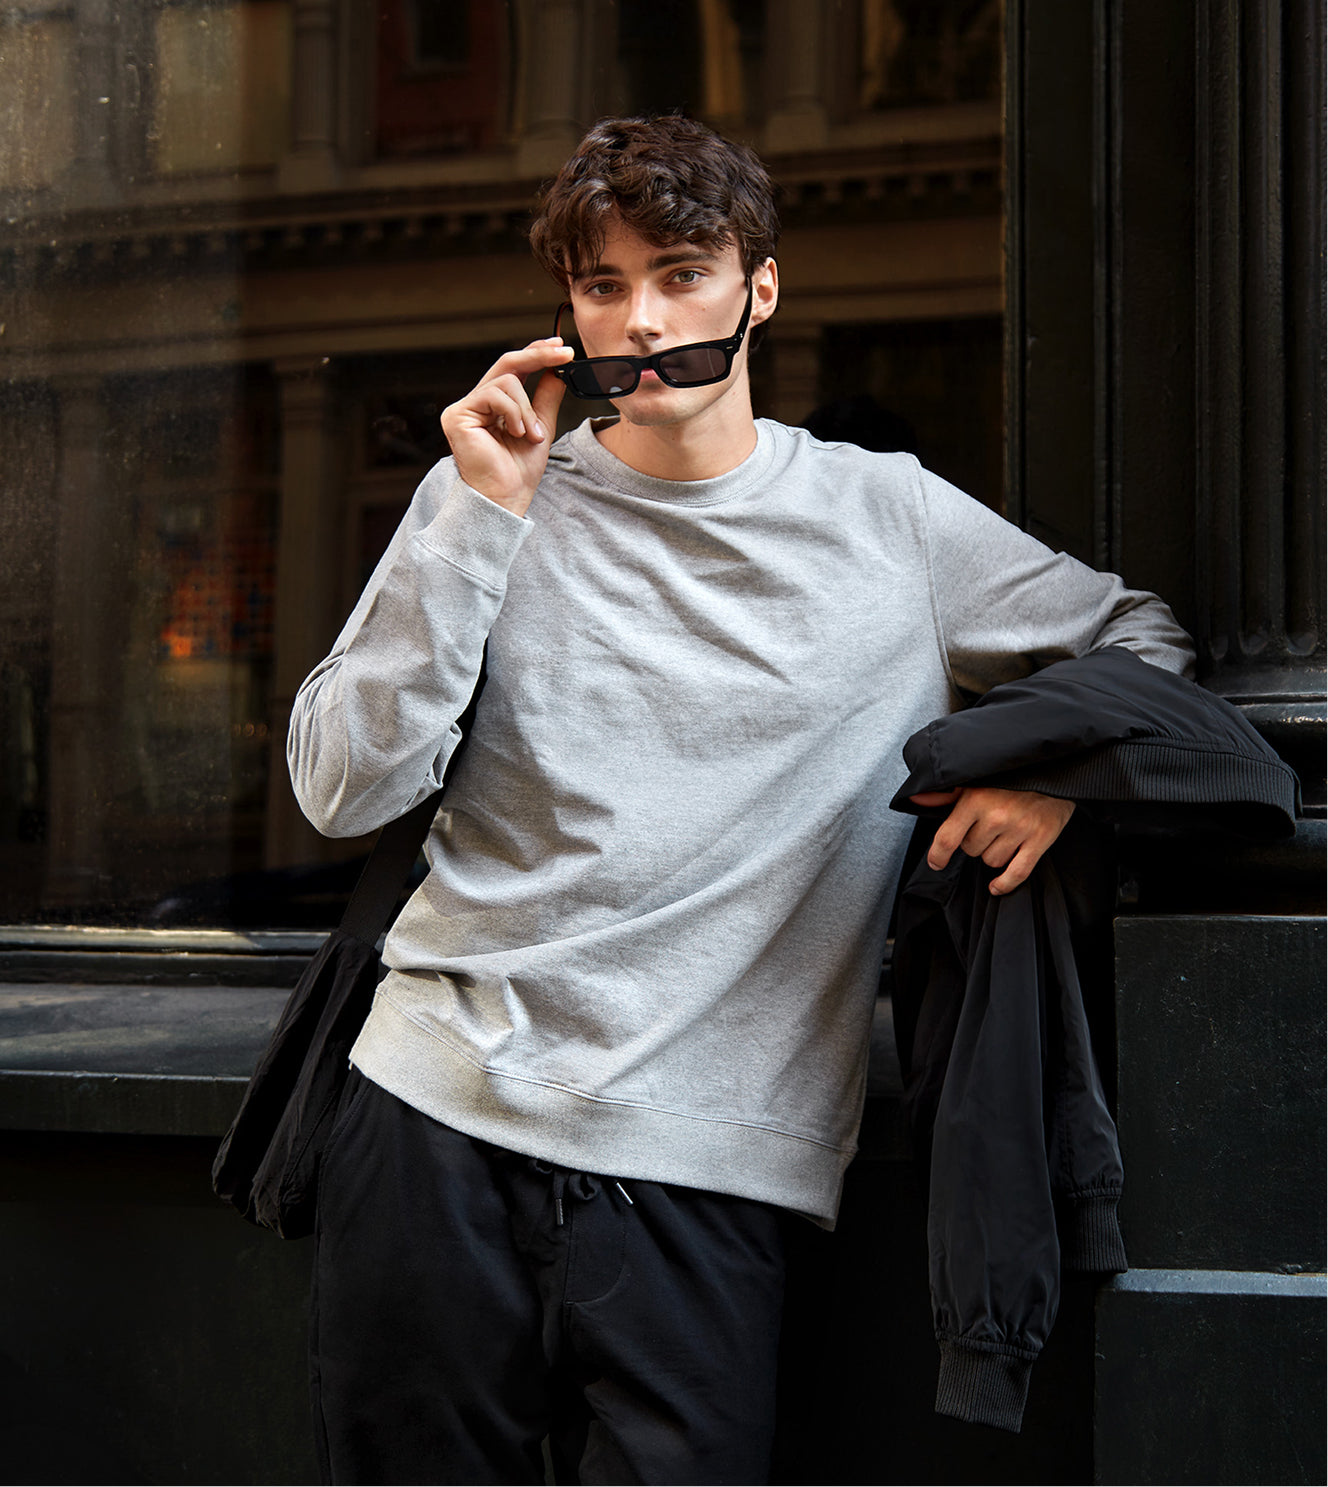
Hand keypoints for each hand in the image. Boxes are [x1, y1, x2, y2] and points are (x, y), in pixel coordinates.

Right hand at [440, 338, 572, 516]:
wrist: (506, 497)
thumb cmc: (519, 471)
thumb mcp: (540, 427)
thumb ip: (546, 398)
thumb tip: (557, 371)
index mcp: (494, 406)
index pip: (513, 370)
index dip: (536, 354)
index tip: (562, 348)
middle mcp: (476, 403)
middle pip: (507, 363)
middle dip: (538, 356)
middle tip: (565, 353)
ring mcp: (464, 408)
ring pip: (506, 380)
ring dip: (527, 407)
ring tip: (532, 434)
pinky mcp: (457, 415)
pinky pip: (494, 394)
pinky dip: (514, 412)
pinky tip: (517, 433)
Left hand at [909, 786, 1075, 895]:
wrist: (1055, 768)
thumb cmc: (1011, 775)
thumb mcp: (974, 779)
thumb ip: (945, 794)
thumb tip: (917, 799)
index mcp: (976, 800)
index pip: (947, 838)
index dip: (937, 855)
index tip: (936, 862)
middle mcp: (997, 816)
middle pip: (971, 850)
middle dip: (974, 842)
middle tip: (986, 825)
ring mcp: (1020, 829)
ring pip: (992, 862)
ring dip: (992, 854)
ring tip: (1002, 835)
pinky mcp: (1041, 838)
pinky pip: (1018, 872)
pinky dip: (1006, 883)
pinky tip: (996, 886)